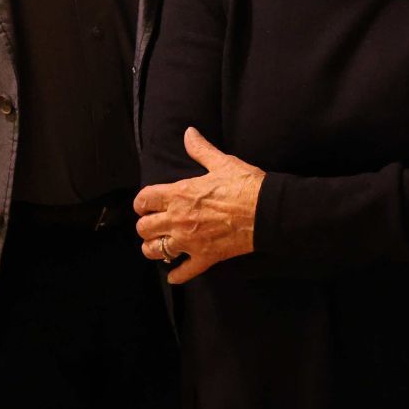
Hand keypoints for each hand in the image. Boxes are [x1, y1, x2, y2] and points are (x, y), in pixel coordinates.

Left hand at [134, 127, 261, 283]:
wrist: (267, 210)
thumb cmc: (245, 184)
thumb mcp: (222, 162)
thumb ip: (200, 150)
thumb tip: (189, 132)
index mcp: (179, 194)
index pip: (143, 200)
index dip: (141, 202)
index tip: (147, 204)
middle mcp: (178, 219)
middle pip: (143, 228)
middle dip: (146, 226)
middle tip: (155, 224)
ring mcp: (190, 241)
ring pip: (155, 251)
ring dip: (155, 248)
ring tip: (162, 245)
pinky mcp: (205, 257)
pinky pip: (182, 273)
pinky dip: (176, 275)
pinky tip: (175, 273)